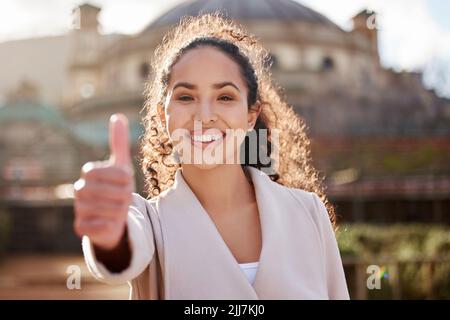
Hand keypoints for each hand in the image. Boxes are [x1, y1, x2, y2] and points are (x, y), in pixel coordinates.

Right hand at [73, 113, 134, 250]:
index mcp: (89, 172)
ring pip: (113, 210)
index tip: (125, 183)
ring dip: (121, 212)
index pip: (118, 174)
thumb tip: (117, 116)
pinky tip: (109, 223)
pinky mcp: (80, 227)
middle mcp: (79, 189)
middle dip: (126, 197)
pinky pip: (104, 226)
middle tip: (121, 199)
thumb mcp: (121, 166)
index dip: (127, 180)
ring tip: (116, 210)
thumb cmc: (117, 189)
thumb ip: (119, 143)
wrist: (110, 218)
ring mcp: (78, 209)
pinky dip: (112, 225)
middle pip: (118, 193)